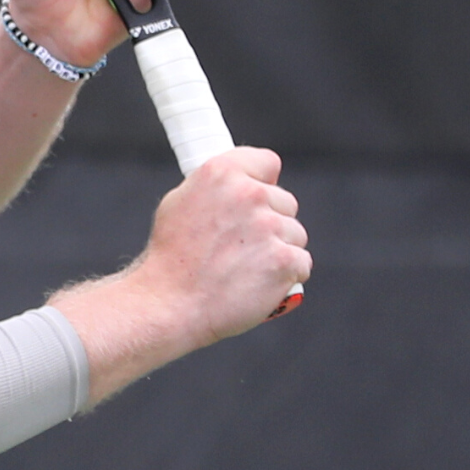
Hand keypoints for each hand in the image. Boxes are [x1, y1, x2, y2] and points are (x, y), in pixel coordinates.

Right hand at [51, 145, 306, 401]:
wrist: (168, 306)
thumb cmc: (170, 260)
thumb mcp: (180, 204)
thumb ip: (216, 188)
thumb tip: (243, 184)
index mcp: (221, 172)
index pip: (268, 163)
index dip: (262, 183)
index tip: (253, 203)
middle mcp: (248, 193)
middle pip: (286, 202)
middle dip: (271, 223)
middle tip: (241, 248)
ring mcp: (269, 227)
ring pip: (295, 234)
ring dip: (279, 251)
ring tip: (246, 270)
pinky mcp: (284, 260)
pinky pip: (301, 262)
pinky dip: (286, 276)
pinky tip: (260, 284)